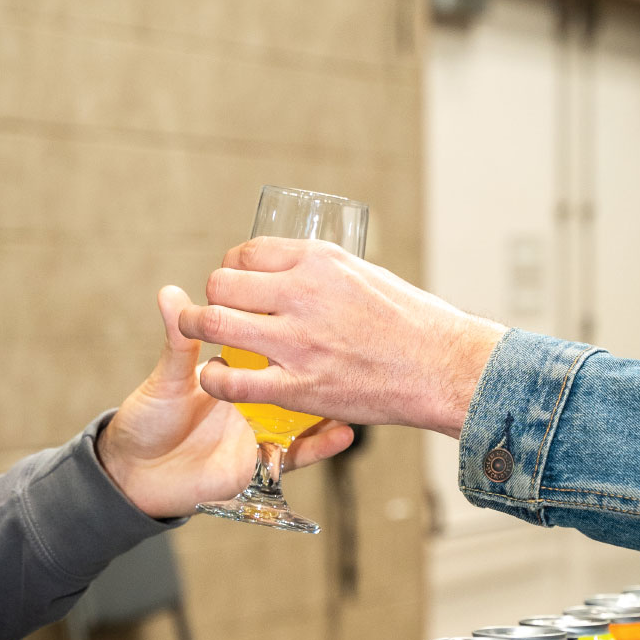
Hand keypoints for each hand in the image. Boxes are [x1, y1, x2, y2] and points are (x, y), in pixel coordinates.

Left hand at [96, 285, 354, 518]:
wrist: (138, 474)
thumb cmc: (150, 420)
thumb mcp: (168, 378)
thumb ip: (178, 342)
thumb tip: (171, 292)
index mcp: (237, 369)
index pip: (268, 341)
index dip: (283, 325)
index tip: (306, 306)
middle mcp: (256, 396)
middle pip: (296, 374)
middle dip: (320, 359)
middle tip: (342, 338)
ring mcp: (263, 428)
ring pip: (308, 412)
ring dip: (331, 400)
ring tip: (354, 385)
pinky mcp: (264, 460)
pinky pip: (301, 454)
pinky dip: (321, 446)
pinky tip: (343, 433)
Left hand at [177, 240, 505, 438]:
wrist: (443, 366)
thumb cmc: (412, 323)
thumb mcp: (364, 274)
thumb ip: (321, 273)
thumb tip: (289, 271)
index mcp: (320, 261)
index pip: (246, 252)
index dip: (231, 268)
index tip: (233, 284)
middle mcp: (304, 294)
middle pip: (222, 283)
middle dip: (210, 297)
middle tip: (210, 312)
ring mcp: (299, 341)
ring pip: (216, 324)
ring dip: (196, 329)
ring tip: (197, 336)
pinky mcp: (301, 386)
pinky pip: (235, 382)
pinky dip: (215, 378)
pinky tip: (216, 377)